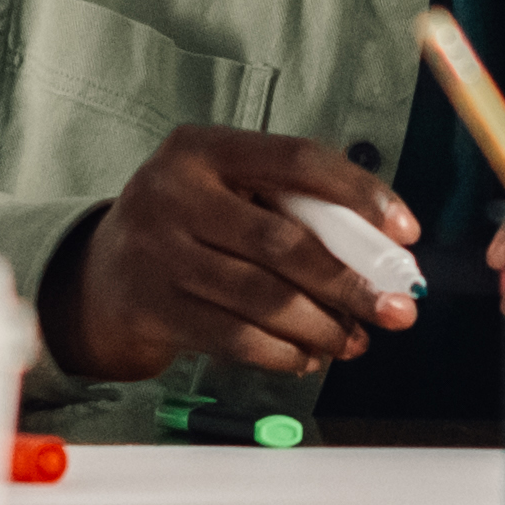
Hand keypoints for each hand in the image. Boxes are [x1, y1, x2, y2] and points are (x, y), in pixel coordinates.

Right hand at [55, 125, 419, 385]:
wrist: (99, 276)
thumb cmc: (188, 228)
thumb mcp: (225, 191)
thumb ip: (290, 207)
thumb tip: (382, 252)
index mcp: (202, 148)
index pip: (297, 160)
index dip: (360, 195)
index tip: (405, 231)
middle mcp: (172, 192)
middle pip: (284, 241)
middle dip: (351, 281)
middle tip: (396, 308)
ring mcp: (156, 252)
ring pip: (264, 298)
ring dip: (323, 327)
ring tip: (355, 339)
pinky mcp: (152, 308)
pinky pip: (236, 339)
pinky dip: (284, 353)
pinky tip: (309, 356)